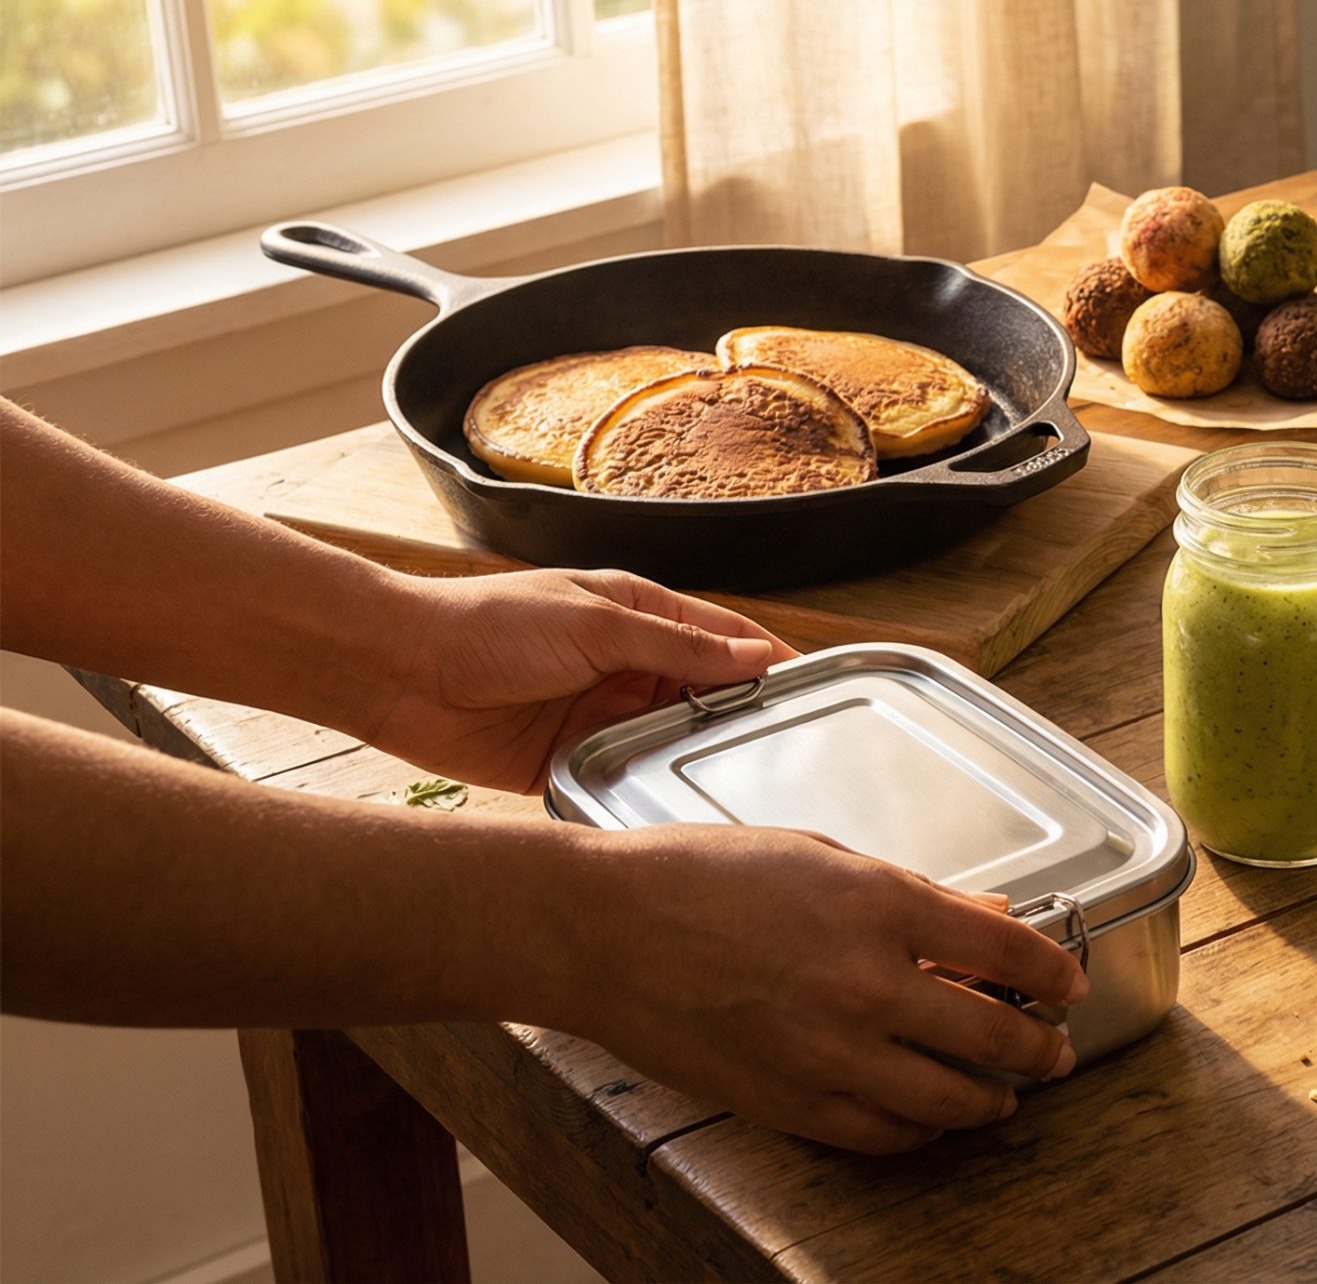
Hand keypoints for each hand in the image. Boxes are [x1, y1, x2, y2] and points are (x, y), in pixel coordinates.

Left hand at [365, 569, 793, 792]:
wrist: (397, 672)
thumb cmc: (487, 625)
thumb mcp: (596, 623)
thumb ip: (677, 646)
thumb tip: (753, 655)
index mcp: (635, 614)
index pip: (720, 638)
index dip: (765, 662)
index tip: (814, 690)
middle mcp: (621, 665)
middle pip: (699, 694)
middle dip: (735, 718)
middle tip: (785, 750)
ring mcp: (596, 714)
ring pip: (664, 739)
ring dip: (688, 755)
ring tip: (734, 783)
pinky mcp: (567, 761)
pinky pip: (622, 777)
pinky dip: (644, 788)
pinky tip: (672, 806)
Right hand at [556, 824, 1088, 1152]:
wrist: (603, 931)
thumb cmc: (703, 876)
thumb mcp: (822, 857)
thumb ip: (914, 894)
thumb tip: (988, 912)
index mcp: (882, 906)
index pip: (1006, 949)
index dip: (1052, 972)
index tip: (1066, 984)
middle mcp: (867, 984)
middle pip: (993, 1035)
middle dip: (1039, 1049)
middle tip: (1054, 1052)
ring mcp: (829, 1053)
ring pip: (948, 1099)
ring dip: (991, 1100)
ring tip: (1004, 1094)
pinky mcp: (790, 1103)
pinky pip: (882, 1133)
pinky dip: (920, 1130)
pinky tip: (930, 1118)